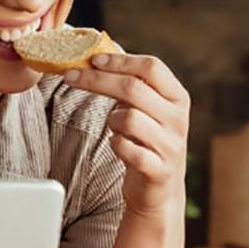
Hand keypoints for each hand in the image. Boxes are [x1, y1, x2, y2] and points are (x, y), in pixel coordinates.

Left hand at [64, 52, 189, 217]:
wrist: (160, 189)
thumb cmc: (147, 141)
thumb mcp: (148, 110)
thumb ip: (133, 86)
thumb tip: (96, 58)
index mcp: (178, 97)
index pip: (151, 67)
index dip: (120, 61)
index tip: (93, 59)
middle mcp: (178, 119)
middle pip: (133, 88)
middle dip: (97, 80)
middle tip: (70, 76)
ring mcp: (170, 145)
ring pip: (128, 118)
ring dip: (111, 119)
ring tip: (114, 127)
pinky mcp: (158, 169)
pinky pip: (126, 148)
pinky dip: (115, 144)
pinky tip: (118, 145)